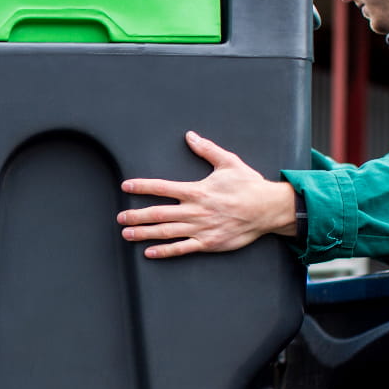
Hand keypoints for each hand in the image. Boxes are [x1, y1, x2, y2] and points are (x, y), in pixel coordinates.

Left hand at [118, 132, 295, 257]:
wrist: (268, 209)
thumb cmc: (249, 185)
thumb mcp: (229, 162)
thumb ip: (207, 150)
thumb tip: (190, 136)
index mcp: (197, 191)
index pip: (163, 187)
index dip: (142, 186)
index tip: (126, 186)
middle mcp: (196, 211)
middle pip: (159, 213)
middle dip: (137, 215)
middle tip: (119, 216)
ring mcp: (201, 229)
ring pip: (167, 232)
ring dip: (145, 233)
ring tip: (127, 233)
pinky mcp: (209, 243)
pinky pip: (183, 248)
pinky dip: (165, 251)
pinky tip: (150, 252)